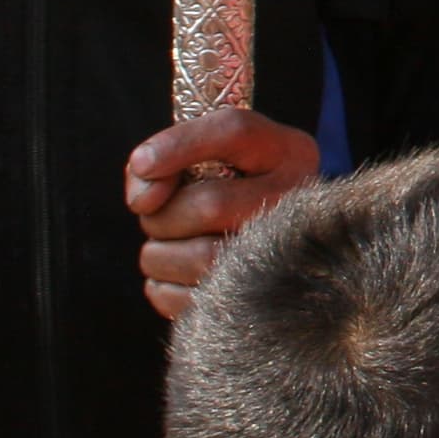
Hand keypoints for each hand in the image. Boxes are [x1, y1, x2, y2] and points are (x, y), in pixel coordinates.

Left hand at [124, 109, 319, 318]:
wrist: (262, 242)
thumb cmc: (224, 189)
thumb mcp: (206, 154)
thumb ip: (166, 156)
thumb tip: (144, 199)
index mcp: (288, 152)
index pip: (234, 131)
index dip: (178, 145)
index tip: (141, 163)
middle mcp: (298, 200)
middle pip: (209, 204)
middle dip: (163, 214)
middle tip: (159, 217)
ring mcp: (287, 258)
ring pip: (200, 258)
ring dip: (159, 254)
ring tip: (169, 246)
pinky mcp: (260, 305)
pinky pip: (189, 302)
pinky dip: (164, 288)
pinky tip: (178, 274)